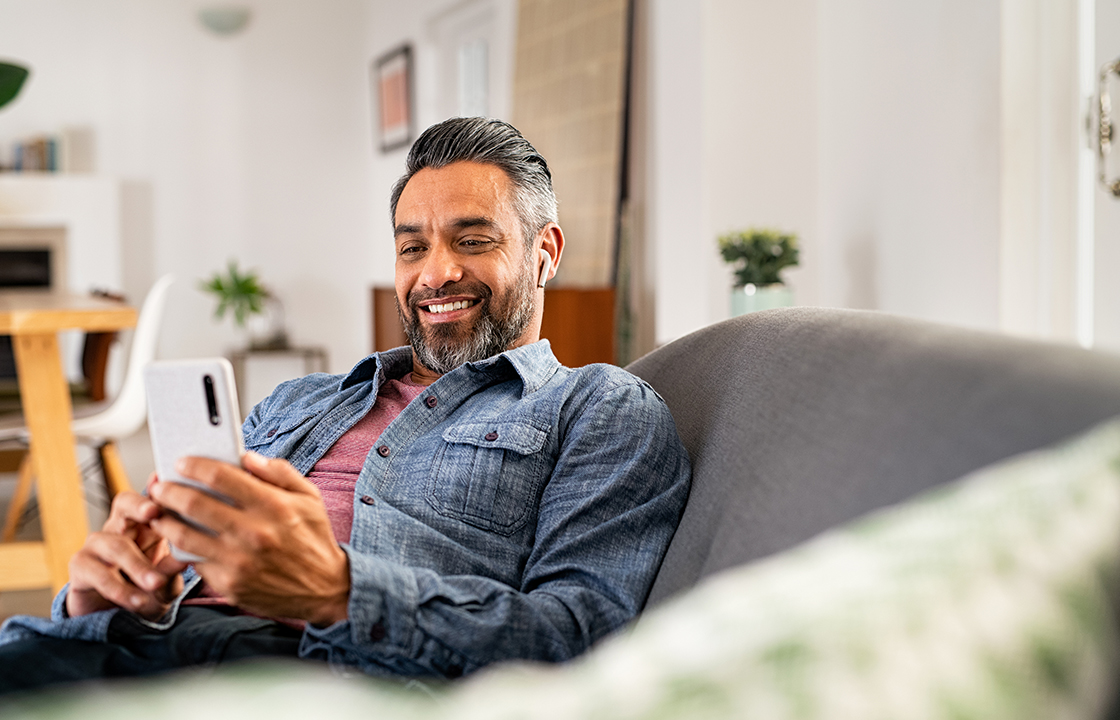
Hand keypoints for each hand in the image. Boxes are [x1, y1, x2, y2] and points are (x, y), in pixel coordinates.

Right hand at [66, 481, 187, 618]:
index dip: (157, 491)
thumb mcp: (168, 580)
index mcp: (146, 525)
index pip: (150, 499)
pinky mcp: (80, 567)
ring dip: (137, 565)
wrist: (120, 620)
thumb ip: (174, 565)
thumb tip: (190, 553)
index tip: (164, 483)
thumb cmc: (148, 592)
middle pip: (124, 504)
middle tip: (154, 513)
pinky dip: (118, 588)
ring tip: (156, 583)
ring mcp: (96, 545)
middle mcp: (119, 528)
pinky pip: (96, 572)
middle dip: (139, 506)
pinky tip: (137, 601)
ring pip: (114, 544)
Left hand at [149, 452, 349, 626]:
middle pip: (195, 504)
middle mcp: (254, 533)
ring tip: (159, 512)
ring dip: (165, 521)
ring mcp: (239, 562)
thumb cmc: (314, 539)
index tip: (181, 462)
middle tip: (160, 486)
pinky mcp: (230, 584)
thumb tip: (246, 457)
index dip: (196, 466)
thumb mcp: (309, 498)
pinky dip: (184, 548)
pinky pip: (196, 562)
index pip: (222, 477)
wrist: (326, 589)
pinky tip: (180, 538)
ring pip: (185, 536)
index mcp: (274, 506)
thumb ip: (279, 472)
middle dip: (170, 491)